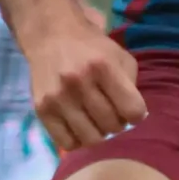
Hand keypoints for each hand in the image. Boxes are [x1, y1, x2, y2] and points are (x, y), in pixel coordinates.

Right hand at [26, 0, 146, 150]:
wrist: (52, 36)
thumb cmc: (92, 49)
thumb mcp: (120, 57)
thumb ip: (132, 85)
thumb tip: (135, 117)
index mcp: (103, 67)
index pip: (132, 110)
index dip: (136, 115)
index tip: (131, 111)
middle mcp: (79, 82)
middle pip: (111, 126)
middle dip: (118, 125)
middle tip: (112, 115)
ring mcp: (58, 98)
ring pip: (90, 138)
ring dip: (99, 134)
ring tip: (96, 122)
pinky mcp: (42, 110)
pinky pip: (66, 143)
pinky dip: (78, 141)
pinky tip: (80, 127)